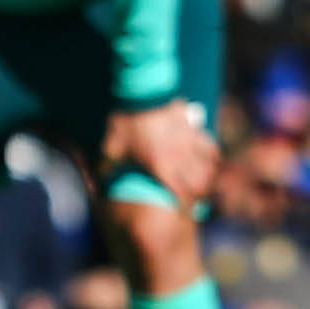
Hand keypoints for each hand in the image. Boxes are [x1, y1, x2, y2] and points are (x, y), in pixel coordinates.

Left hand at [103, 101, 218, 207]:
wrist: (141, 95)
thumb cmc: (124, 124)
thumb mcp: (110, 147)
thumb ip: (106, 169)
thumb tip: (97, 185)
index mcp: (160, 167)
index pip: (179, 194)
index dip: (183, 206)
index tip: (183, 213)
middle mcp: (180, 159)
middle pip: (199, 184)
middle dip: (198, 195)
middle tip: (195, 201)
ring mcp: (190, 144)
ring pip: (209, 167)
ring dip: (207, 177)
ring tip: (203, 184)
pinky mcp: (194, 131)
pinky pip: (211, 147)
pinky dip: (212, 156)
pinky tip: (209, 161)